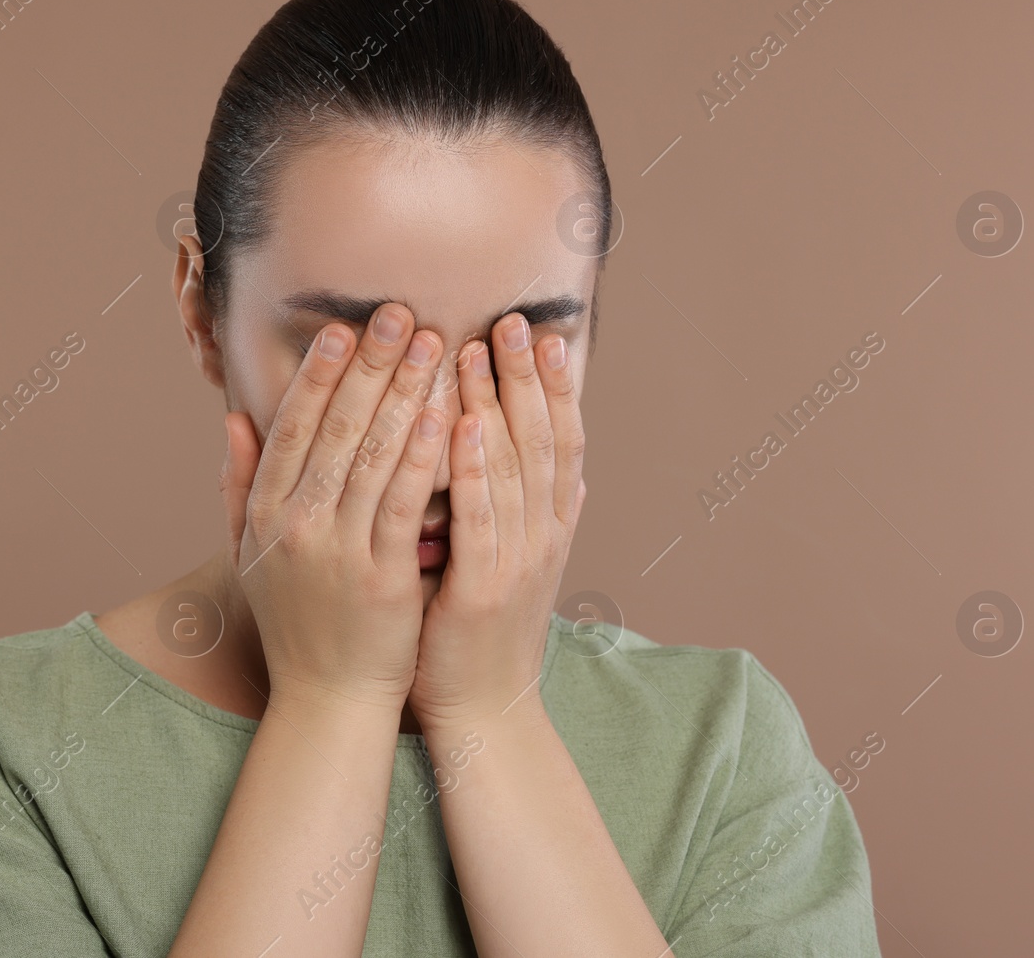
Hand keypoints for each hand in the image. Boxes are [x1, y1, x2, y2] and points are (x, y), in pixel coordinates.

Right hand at [220, 303, 447, 713]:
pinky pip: (402, 503)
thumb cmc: (298, 622)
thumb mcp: (250, 553)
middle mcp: (293, 525)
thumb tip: (233, 420)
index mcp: (263, 513)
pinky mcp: (380, 578)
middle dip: (369, 364)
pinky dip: (422, 456)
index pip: (291, 426)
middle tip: (400, 313)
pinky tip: (444, 414)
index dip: (318, 374)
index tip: (343, 327)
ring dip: (402, 392)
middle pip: (335, 428)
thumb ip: (239, 484)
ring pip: (371, 456)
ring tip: (431, 343)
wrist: (327, 700)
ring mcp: (335, 551)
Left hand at [408, 313, 586, 730]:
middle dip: (527, 378)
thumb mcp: (521, 567)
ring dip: (495, 404)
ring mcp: (518, 562)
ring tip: (478, 350)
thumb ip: (539, 518)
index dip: (555, 387)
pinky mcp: (483, 589)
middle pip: (541, 441)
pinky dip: (471, 468)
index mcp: (550, 528)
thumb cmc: (485, 635)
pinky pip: (479, 518)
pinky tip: (458, 425)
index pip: (560, 441)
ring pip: (511, 468)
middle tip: (511, 321)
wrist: (484, 712)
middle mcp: (543, 537)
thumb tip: (574, 478)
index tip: (541, 333)